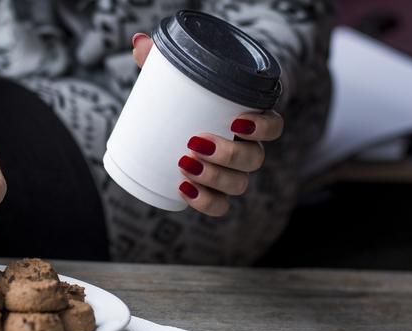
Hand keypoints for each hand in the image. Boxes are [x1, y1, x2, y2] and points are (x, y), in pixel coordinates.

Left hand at [131, 33, 283, 216]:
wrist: (169, 130)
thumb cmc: (181, 101)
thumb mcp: (173, 80)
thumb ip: (160, 61)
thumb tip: (139, 42)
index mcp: (247, 122)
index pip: (273, 126)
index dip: (263, 127)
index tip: (237, 121)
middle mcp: (247, 150)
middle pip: (254, 159)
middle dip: (228, 154)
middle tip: (195, 143)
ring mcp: (232, 175)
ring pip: (240, 184)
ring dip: (215, 178)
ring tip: (184, 165)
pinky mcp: (214, 193)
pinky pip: (221, 206)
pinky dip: (206, 202)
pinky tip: (184, 191)